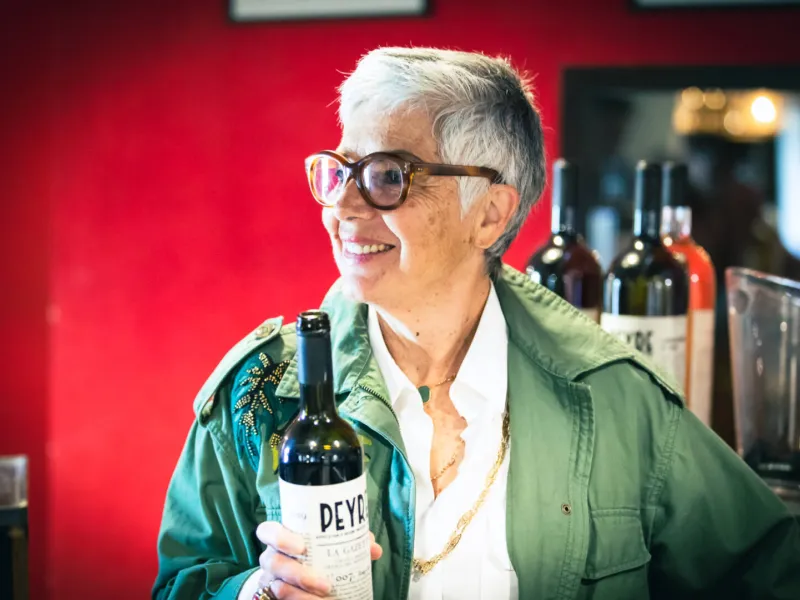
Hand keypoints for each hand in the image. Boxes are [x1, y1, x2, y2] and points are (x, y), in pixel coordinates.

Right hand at [255, 521, 382, 598]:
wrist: (301, 581)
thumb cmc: (317, 555)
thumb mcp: (330, 546)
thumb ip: (350, 542)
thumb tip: (374, 548)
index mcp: (282, 538)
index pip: (267, 531)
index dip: (279, 537)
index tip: (302, 547)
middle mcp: (272, 558)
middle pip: (274, 562)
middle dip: (299, 574)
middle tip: (325, 584)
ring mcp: (271, 580)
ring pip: (279, 587)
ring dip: (302, 595)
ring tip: (326, 597)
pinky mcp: (274, 596)